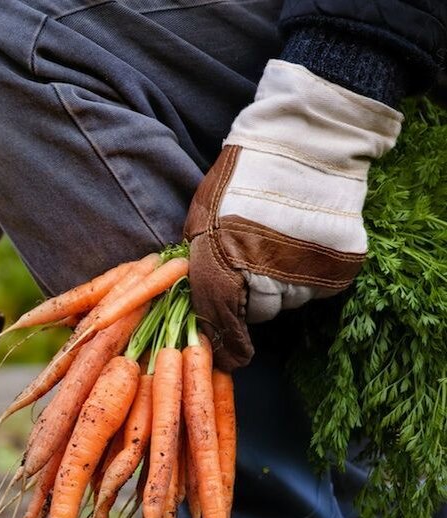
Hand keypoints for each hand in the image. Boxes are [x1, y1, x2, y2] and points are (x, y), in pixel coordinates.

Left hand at [185, 60, 401, 369]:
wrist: (307, 143)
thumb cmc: (243, 176)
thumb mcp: (203, 215)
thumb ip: (200, 258)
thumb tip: (197, 296)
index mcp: (223, 262)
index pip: (221, 318)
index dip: (225, 339)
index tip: (229, 354)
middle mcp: (265, 275)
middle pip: (257, 312)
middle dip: (249, 298)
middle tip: (251, 266)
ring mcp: (305, 272)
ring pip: (289, 301)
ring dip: (281, 286)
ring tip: (279, 247)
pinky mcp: (339, 266)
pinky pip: (317, 288)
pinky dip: (308, 275)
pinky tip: (302, 245)